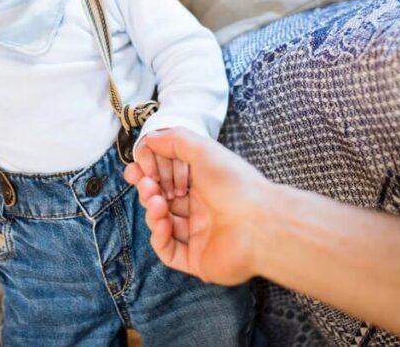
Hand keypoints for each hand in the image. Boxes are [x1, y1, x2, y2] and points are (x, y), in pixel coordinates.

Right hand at [125, 128, 269, 285]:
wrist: (260, 224)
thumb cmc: (236, 184)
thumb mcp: (204, 150)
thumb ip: (175, 140)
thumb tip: (150, 138)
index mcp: (205, 184)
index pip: (169, 177)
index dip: (152, 172)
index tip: (139, 167)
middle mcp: (202, 209)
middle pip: (163, 199)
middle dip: (149, 190)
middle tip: (145, 183)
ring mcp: (199, 235)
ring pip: (163, 224)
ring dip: (153, 211)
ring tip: (157, 201)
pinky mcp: (196, 260)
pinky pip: (169, 251)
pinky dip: (159, 237)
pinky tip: (163, 223)